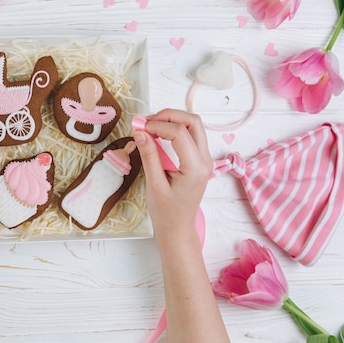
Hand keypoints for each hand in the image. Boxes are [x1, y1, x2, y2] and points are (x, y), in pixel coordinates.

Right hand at [132, 109, 212, 243]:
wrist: (178, 227)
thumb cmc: (166, 211)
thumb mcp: (154, 184)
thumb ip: (149, 156)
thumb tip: (140, 132)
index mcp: (195, 168)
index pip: (179, 133)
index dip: (157, 125)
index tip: (139, 128)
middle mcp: (205, 160)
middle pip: (192, 122)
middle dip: (168, 115)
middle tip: (146, 122)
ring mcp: (205, 159)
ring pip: (193, 125)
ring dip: (171, 120)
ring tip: (150, 127)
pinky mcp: (199, 159)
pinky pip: (191, 134)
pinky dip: (174, 128)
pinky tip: (158, 134)